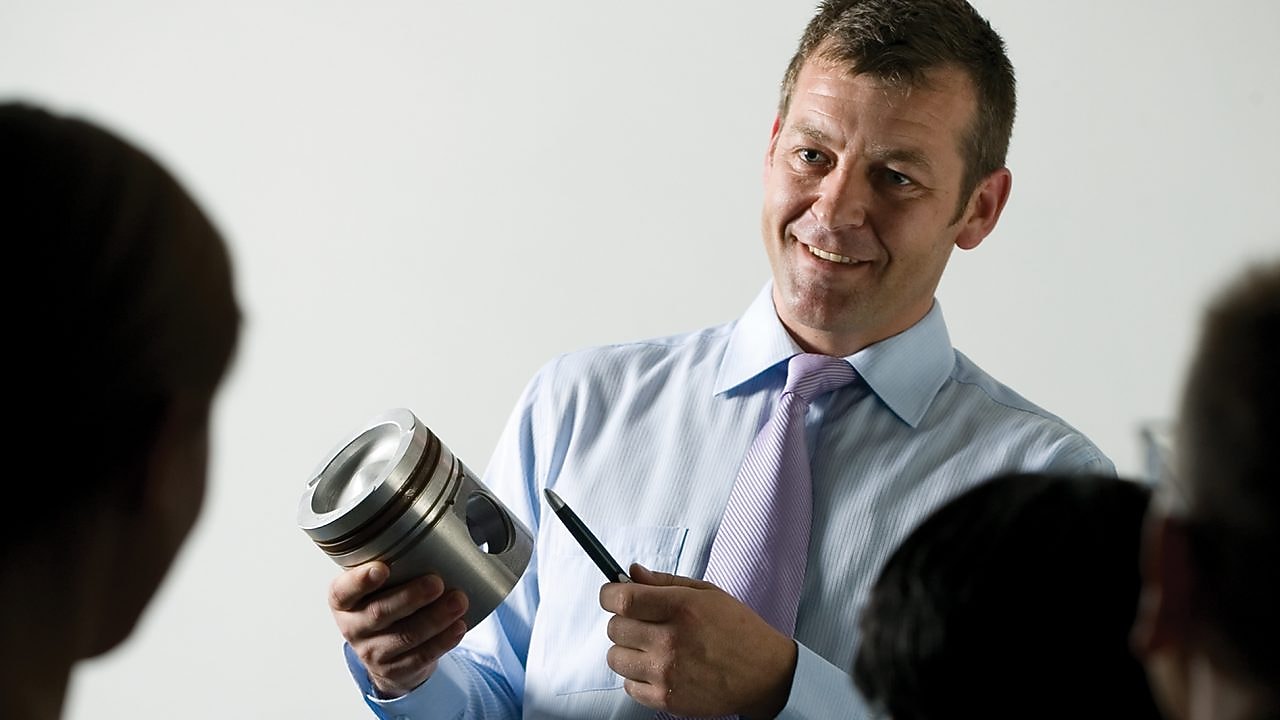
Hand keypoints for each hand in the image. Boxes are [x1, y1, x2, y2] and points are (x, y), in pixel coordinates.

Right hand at [328, 562, 469, 697]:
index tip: (381, 568)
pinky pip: (421, 656)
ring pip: (405, 636)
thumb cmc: (386, 606)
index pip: (343, 591)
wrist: (387, 654)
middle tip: (436, 583)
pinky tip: (458, 626)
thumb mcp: (377, 587)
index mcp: (344, 602)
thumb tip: (436, 535)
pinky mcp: (395, 670)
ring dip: (435, 618)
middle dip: (411, 597)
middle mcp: (354, 627)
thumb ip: (393, 566)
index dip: (360, 581)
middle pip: (379, 613)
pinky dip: (443, 640)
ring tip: (459, 601)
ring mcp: (373, 653)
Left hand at [599, 564, 797, 718]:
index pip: (622, 599)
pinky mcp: (667, 699)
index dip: (610, 594)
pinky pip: (628, 686)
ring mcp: (667, 673)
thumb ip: (665, 582)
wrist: (765, 674)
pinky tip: (658, 669)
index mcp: (681, 608)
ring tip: (650, 648)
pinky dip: (637, 678)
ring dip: (627, 650)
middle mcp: (670, 640)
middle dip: (623, 621)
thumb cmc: (738, 630)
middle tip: (642, 623)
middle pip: (614, 628)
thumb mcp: (707, 594)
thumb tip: (632, 573)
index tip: (613, 595)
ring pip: (615, 658)